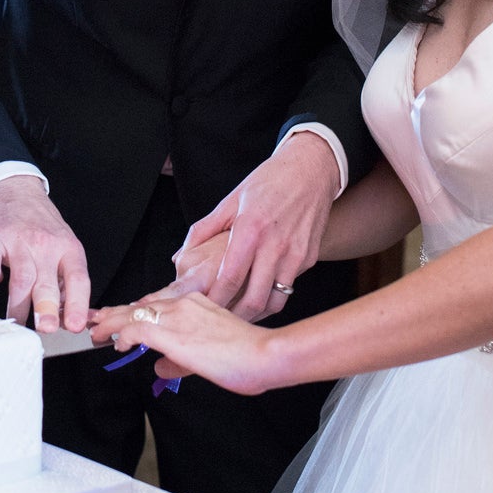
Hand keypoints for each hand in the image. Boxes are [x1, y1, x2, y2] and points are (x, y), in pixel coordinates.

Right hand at [0, 175, 90, 333]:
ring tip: (19, 321)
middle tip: (47, 328)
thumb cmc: (42, 227)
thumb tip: (69, 320)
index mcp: (68, 250)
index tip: (76, 325)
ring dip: (19, 304)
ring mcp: (18, 242)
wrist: (16, 193)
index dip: (78, 304)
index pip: (78, 279)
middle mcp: (45, 246)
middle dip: (47, 308)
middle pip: (46, 282)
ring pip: (20, 279)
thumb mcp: (65, 248)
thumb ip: (68, 282)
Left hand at [90, 289, 280, 394]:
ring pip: (134, 314)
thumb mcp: (210, 357)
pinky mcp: (174, 332)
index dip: (132, 310)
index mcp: (196, 304)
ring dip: (112, 324)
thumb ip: (181, 361)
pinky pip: (138, 329)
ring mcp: (179, 316)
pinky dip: (123, 335)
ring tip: (96, 332)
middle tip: (96, 320)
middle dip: (115, 314)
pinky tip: (117, 344)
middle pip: (140, 305)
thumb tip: (160, 367)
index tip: (117, 316)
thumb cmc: (248, 356)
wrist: (264, 355)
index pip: (156, 304)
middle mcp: (185, 304)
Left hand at [178, 133, 338, 322]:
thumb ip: (205, 229)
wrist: (310, 170)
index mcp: (250, 229)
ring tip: (239, 316)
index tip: (202, 310)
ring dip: (256, 314)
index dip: (215, 301)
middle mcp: (274, 245)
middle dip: (234, 318)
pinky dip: (273, 297)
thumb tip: (181, 255)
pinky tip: (260, 295)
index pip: (229, 279)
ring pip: (275, 301)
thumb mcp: (232, 199)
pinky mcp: (308, 258)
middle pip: (253, 299)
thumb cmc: (269, 181)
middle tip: (220, 322)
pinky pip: (289, 287)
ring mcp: (295, 254)